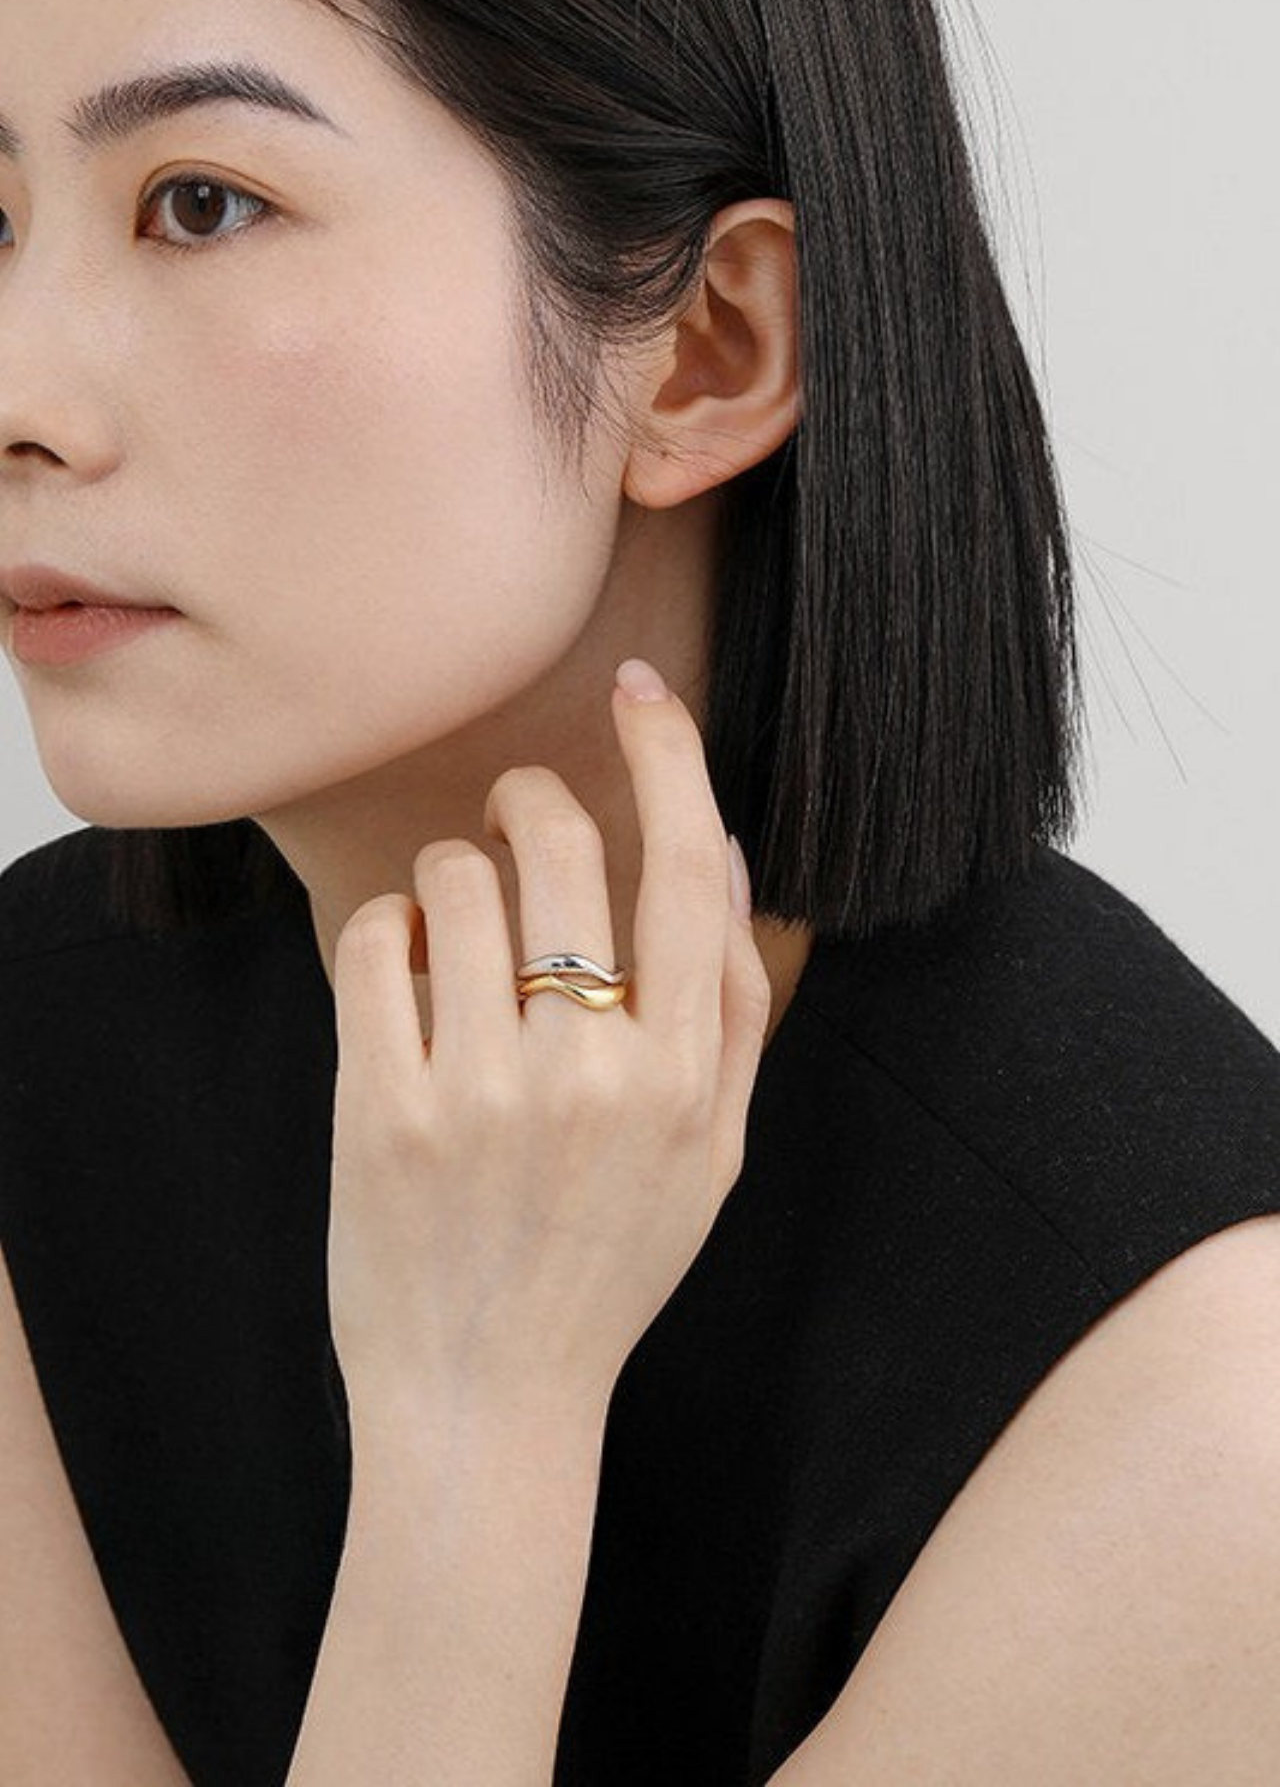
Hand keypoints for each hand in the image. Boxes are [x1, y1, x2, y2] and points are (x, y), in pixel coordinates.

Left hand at [326, 660, 772, 1431]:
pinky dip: (384, 930)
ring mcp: (479, 1094)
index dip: (667, 757)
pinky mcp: (379, 1112)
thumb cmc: (608, 1267)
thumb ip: (728, 1005)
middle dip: (532, 798)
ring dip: (451, 873)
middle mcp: (591, 1075)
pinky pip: (373, 944)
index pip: (686, 869)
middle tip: (516, 811)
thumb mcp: (712, 1153)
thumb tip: (721, 852)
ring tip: (453, 926)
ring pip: (455, 882)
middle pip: (563, 850)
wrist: (485, 1402)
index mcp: (683, 1080)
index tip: (639, 693)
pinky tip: (402, 971)